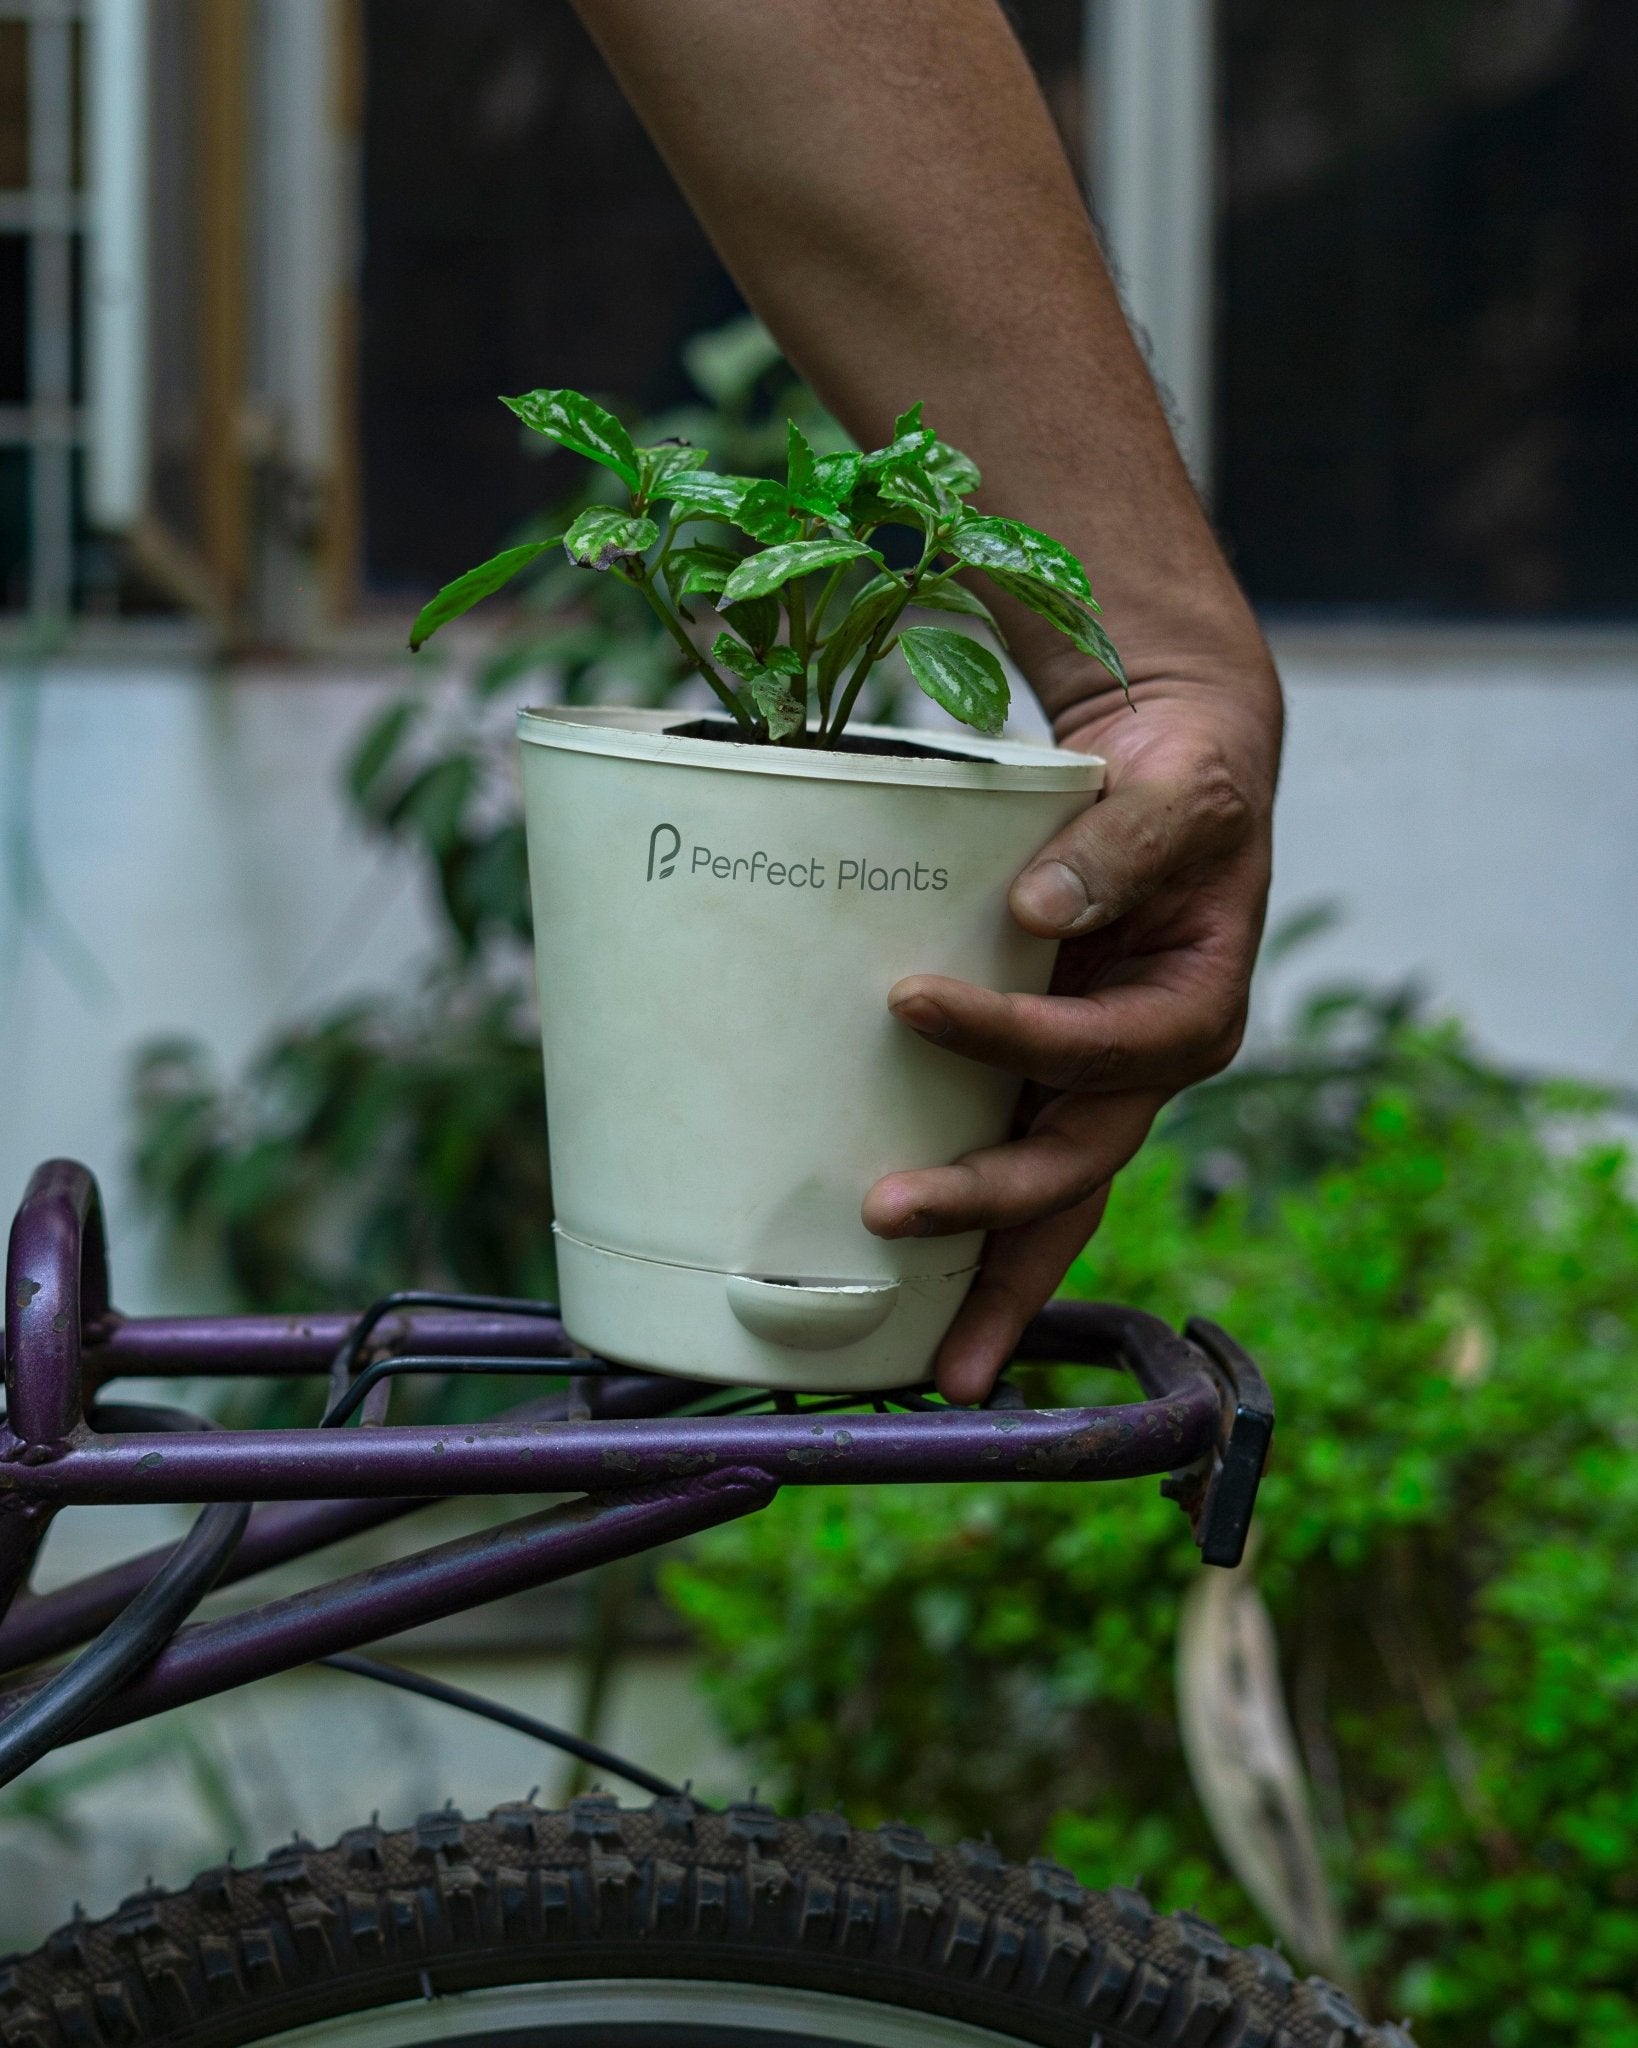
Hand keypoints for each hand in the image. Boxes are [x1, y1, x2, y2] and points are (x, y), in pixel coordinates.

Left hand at [862, 656, 1280, 1401]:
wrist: (1181, 774)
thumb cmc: (1188, 782)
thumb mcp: (1179, 793)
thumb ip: (1122, 843)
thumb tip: (1040, 905)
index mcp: (1193, 1012)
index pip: (1104, 1049)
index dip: (1017, 1039)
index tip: (916, 1001)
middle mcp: (1145, 1069)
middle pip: (1076, 1166)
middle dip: (989, 1207)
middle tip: (887, 1215)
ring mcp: (1094, 1085)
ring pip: (1049, 1202)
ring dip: (989, 1275)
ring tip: (931, 1364)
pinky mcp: (1045, 1078)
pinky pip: (1010, 1161)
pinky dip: (972, 1231)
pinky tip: (909, 1289)